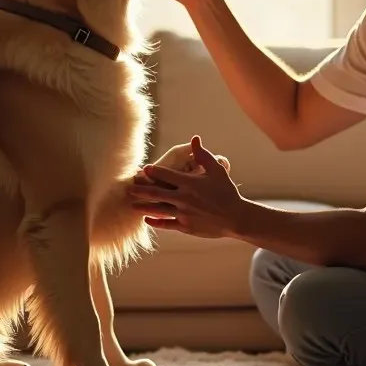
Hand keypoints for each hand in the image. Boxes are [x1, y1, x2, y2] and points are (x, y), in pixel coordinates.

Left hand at [128, 136, 244, 238]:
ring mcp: (183, 213)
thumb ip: (202, 155)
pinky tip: (147, 219)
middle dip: (141, 190)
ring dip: (143, 206)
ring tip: (132, 205)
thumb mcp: (216, 170)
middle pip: (156, 192)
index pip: (165, 175)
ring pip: (158, 209)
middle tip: (129, 188)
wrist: (236, 217)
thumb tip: (195, 139)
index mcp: (189, 183)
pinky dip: (155, 221)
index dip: (153, 171)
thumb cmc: (226, 192)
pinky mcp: (185, 226)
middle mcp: (183, 198)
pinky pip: (166, 223)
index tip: (144, 169)